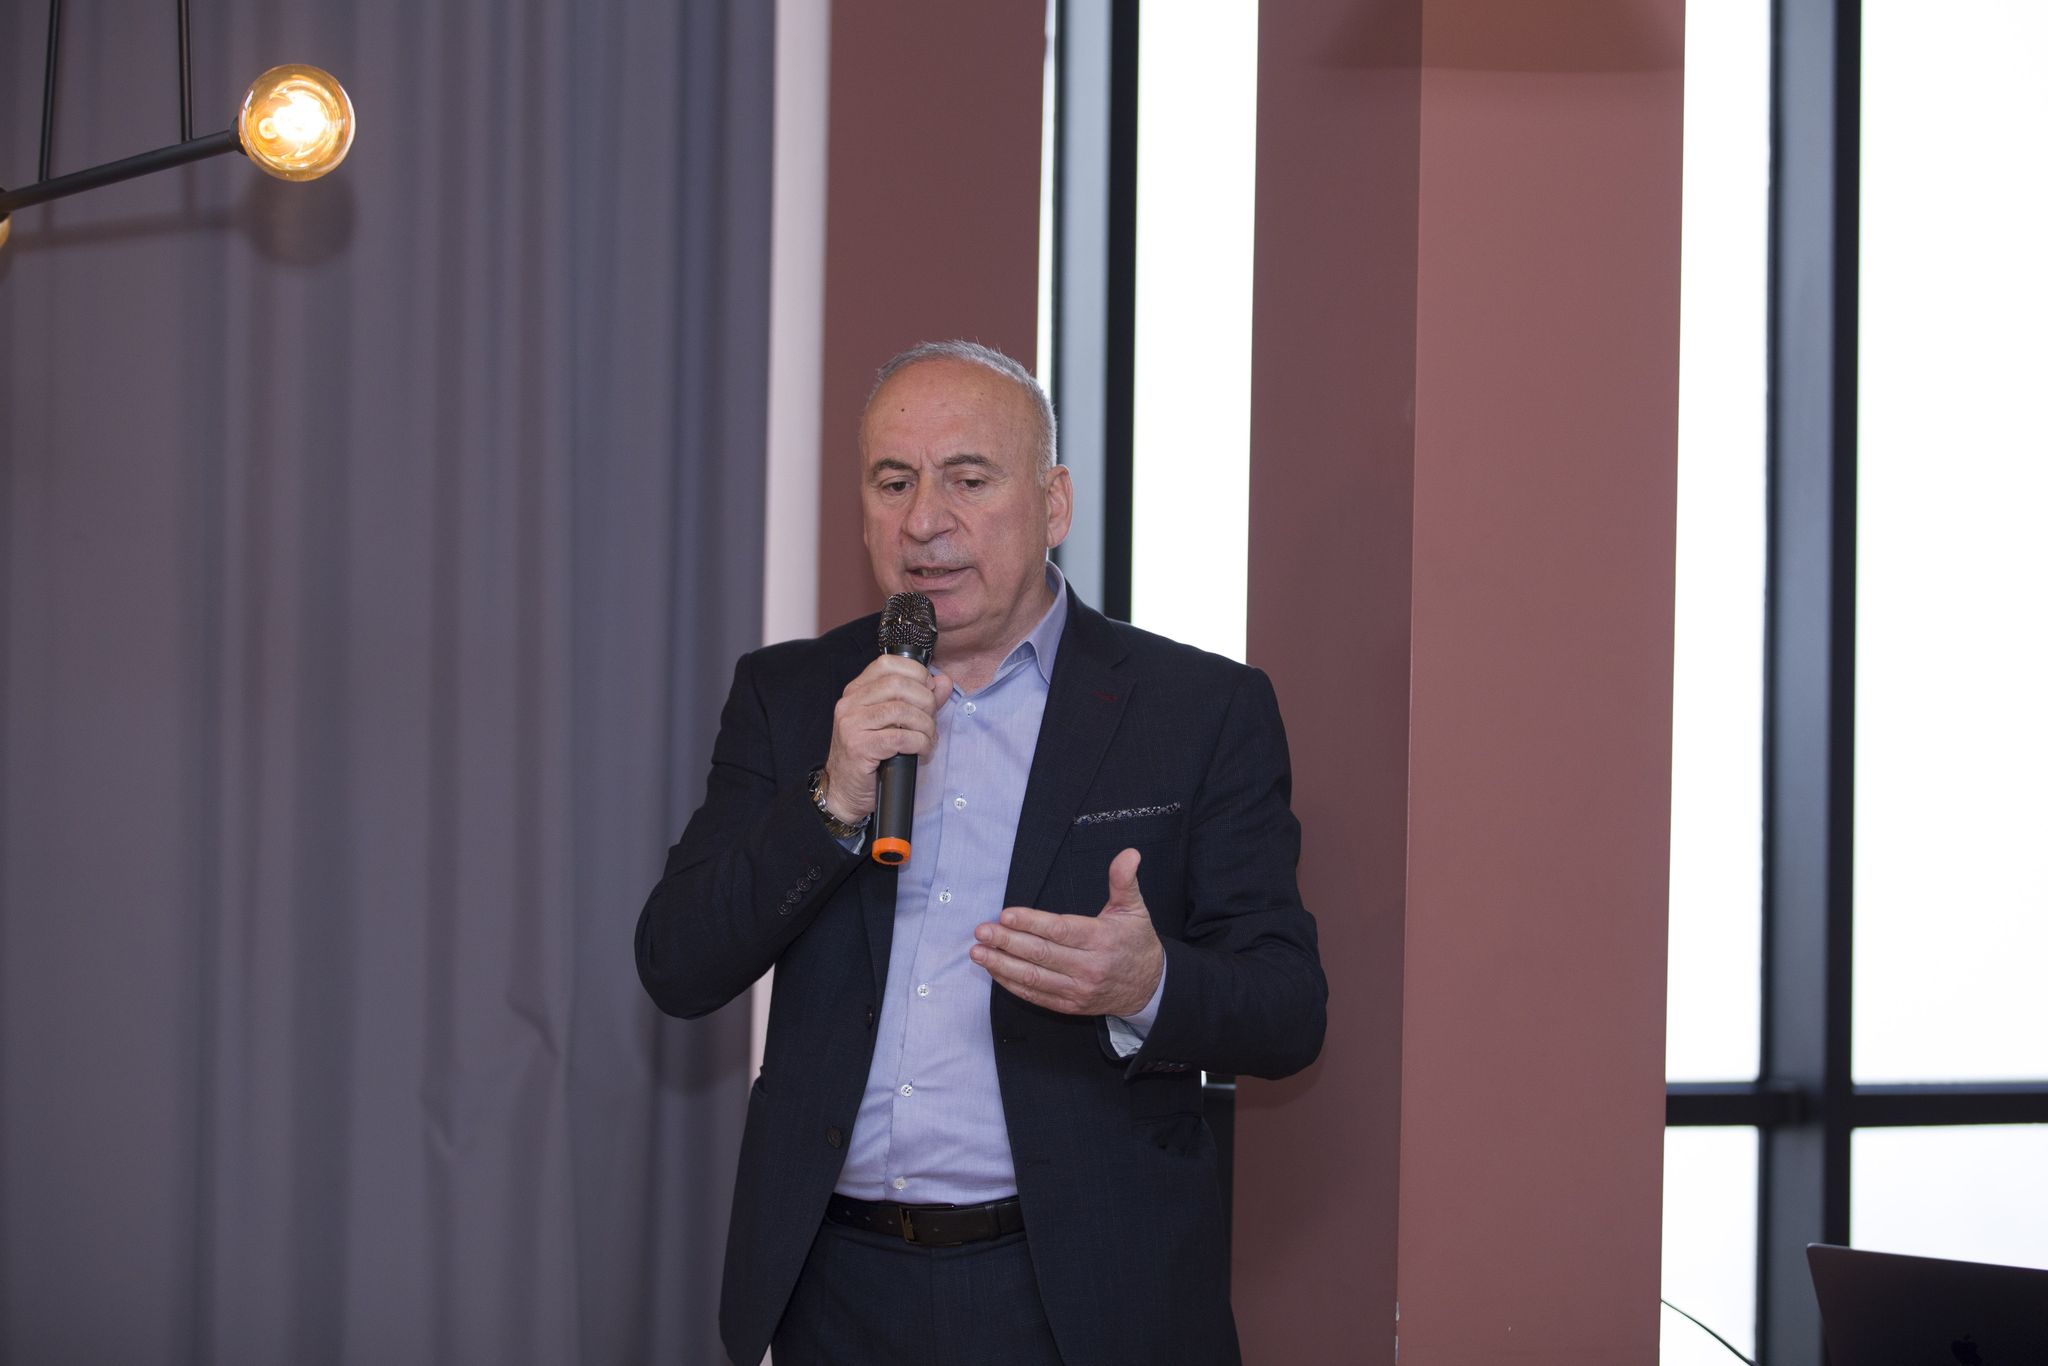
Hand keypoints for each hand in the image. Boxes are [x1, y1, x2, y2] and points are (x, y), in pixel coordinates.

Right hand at [820, 655, 951, 823]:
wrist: (845, 791)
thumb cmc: (871, 756)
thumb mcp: (894, 722)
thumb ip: (920, 699)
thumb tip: (943, 681)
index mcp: (857, 690)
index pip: (888, 663)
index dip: (916, 672)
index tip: (929, 690)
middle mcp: (850, 703)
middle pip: (899, 684)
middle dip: (925, 701)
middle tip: (930, 721)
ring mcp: (852, 724)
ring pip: (902, 711)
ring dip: (925, 726)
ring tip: (927, 739)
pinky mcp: (859, 747)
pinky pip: (900, 738)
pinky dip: (919, 743)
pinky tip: (921, 752)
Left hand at [970, 848, 1162, 1016]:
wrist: (1149, 987)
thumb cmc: (1136, 942)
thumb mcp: (1134, 908)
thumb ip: (1124, 880)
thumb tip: (1129, 854)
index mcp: (1101, 939)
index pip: (1061, 930)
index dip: (1031, 923)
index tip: (1006, 915)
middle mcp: (1089, 967)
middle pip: (1041, 954)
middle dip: (1007, 942)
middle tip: (982, 931)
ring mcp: (1078, 989)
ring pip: (1034, 978)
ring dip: (1002, 965)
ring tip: (978, 952)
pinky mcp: (1070, 1005)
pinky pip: (1036, 995)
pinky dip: (1012, 984)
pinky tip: (995, 971)